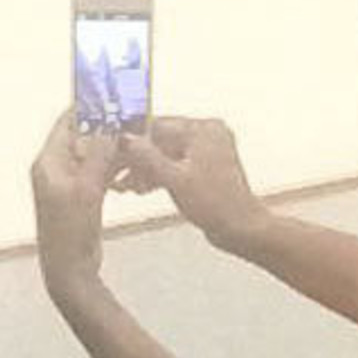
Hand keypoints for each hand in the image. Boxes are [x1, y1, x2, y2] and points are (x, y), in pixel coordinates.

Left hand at [31, 111, 122, 298]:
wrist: (69, 270)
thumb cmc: (71, 233)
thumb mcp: (88, 190)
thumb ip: (99, 155)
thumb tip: (110, 126)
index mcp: (49, 161)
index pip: (68, 122)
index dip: (91, 108)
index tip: (115, 101)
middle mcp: (55, 168)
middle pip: (83, 137)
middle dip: (108, 130)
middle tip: (134, 126)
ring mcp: (67, 184)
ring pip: (92, 156)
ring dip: (113, 151)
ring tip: (136, 149)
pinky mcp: (79, 198)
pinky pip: (97, 174)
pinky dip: (112, 169)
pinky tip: (128, 174)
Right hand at [114, 117, 266, 250]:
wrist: (242, 230)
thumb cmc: (218, 206)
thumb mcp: (175, 179)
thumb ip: (147, 157)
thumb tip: (125, 139)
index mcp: (203, 129)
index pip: (157, 127)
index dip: (133, 143)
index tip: (115, 156)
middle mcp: (208, 135)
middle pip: (162, 141)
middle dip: (139, 160)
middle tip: (118, 175)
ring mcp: (208, 152)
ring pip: (168, 155)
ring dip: (147, 170)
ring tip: (128, 186)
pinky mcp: (207, 170)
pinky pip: (178, 166)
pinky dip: (162, 176)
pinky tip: (144, 188)